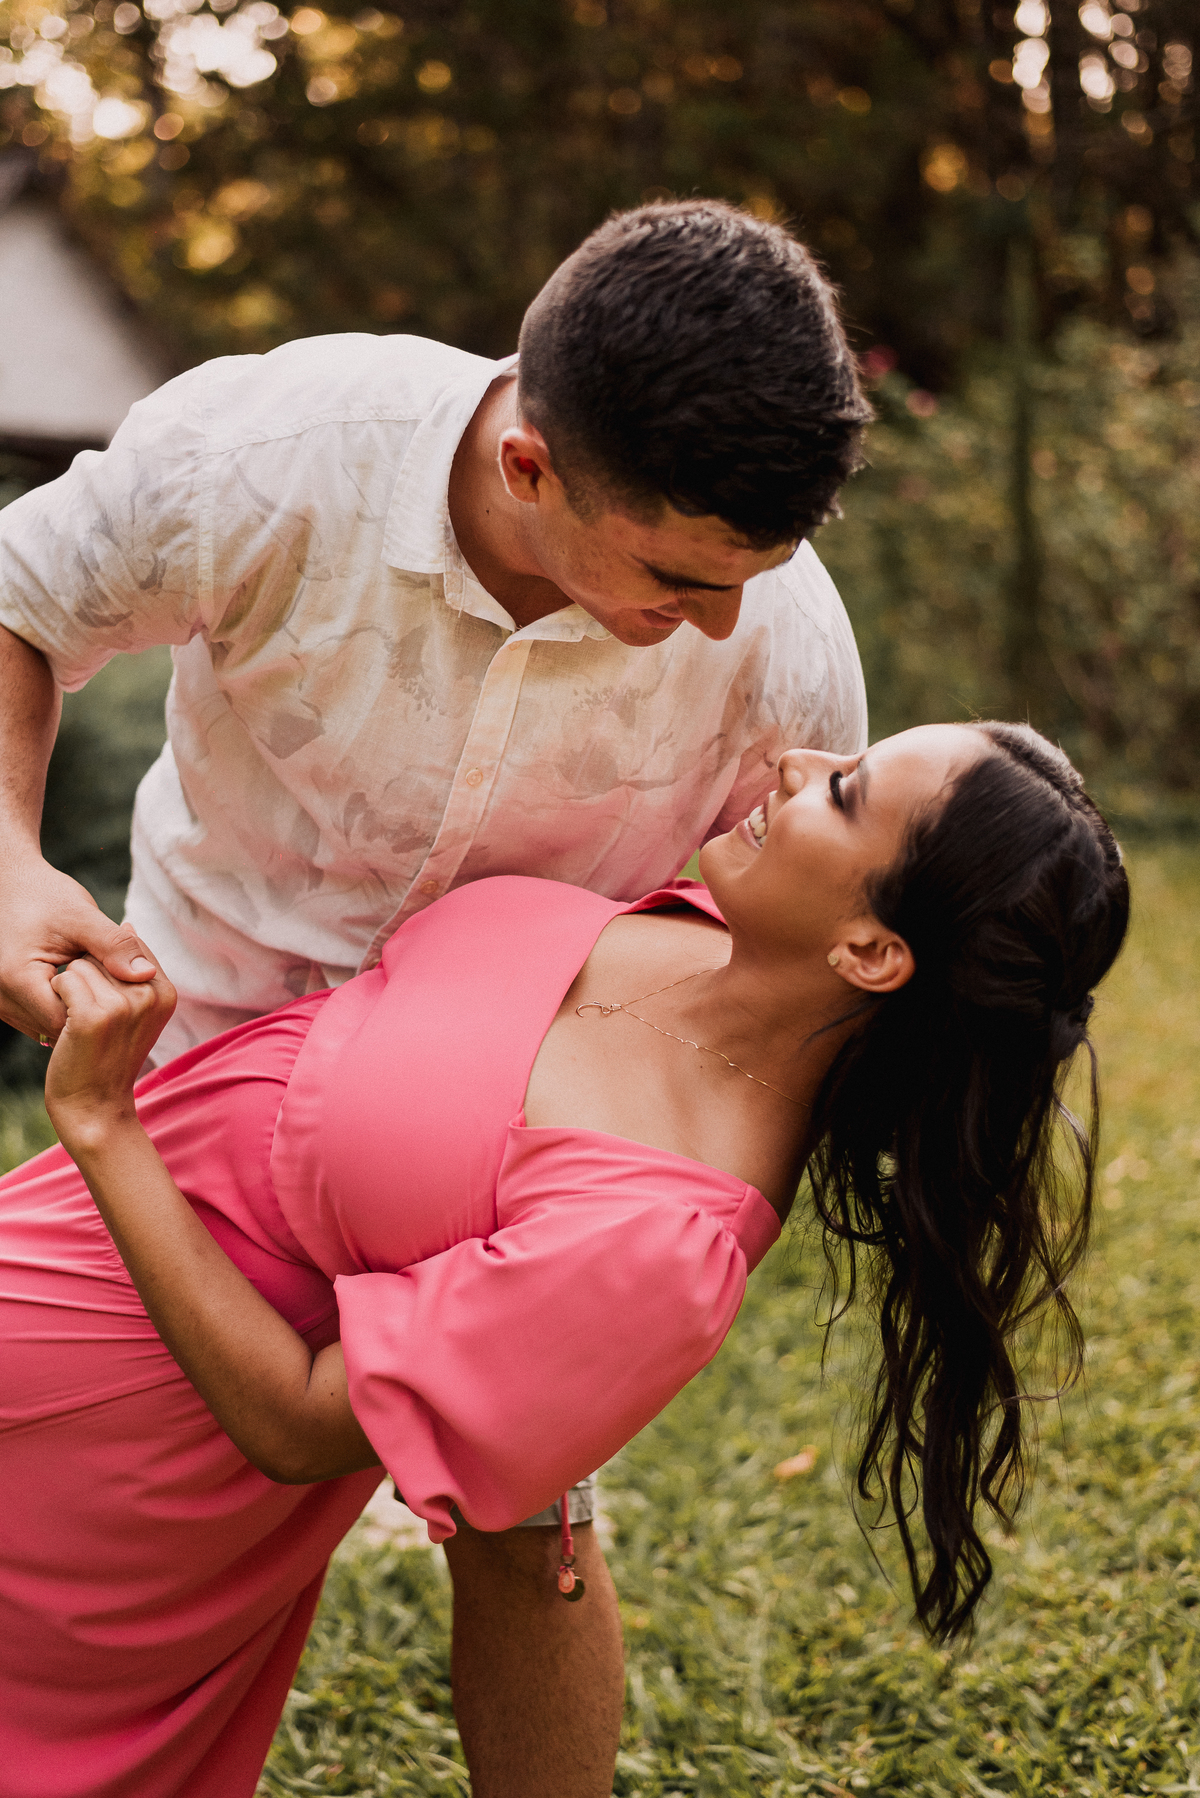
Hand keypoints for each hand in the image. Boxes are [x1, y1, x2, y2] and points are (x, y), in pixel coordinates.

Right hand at [0, 854, 158, 1041]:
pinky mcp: (11, 1002)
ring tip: (99, 981)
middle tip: (116, 985)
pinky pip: (46, 1017)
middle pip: (59, 1029)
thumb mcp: (81, 916)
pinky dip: (69, 1005)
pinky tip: (86, 984)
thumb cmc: (45, 895)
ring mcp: (4, 1004)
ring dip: (80, 1011)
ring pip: (52, 1027)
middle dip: (92, 1012)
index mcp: (17, 979)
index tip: (121, 987)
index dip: (100, 1008)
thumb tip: (147, 974)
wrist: (12, 885)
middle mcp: (3, 999)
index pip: (66, 1020)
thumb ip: (114, 946)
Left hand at [44, 955, 175, 1150]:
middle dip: (89, 977)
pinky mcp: (94, 1017)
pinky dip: (58, 997)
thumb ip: (132, 968)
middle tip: (95, 1021)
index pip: (129, 946)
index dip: (107, 969)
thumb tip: (130, 924)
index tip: (110, 1006)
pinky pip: (65, 980)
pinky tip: (67, 1025)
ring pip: (81, 964)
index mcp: (165, 991)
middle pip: (103, 952)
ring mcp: (125, 1006)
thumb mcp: (134, 1008)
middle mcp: (151, 995)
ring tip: (81, 1024)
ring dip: (70, 988)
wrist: (94, 1105)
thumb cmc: (108, 1055)